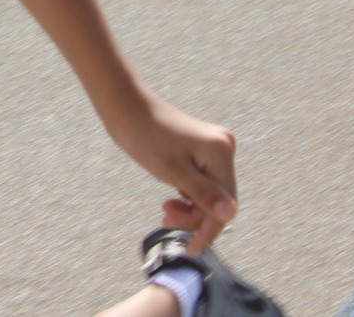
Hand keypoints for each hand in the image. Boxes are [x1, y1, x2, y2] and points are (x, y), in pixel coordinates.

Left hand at [105, 90, 237, 253]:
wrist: (124, 105)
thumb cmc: (144, 137)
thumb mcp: (172, 171)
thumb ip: (202, 194)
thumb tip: (230, 214)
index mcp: (221, 152)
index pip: (225, 203)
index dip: (209, 230)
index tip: (191, 249)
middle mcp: (223, 147)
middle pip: (219, 198)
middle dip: (195, 216)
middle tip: (166, 220)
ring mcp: (213, 146)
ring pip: (209, 190)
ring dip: (190, 206)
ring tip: (165, 210)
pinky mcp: (201, 147)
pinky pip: (201, 179)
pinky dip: (187, 193)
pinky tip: (171, 198)